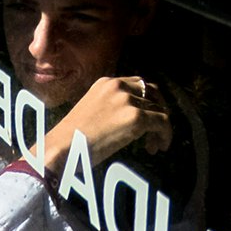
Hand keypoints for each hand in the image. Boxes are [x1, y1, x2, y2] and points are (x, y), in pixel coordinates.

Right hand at [42, 76, 172, 172]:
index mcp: (106, 82)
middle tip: (155, 131)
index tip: (147, 119)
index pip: (138, 84)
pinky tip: (157, 147)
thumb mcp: (93, 109)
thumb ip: (112, 105)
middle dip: (159, 110)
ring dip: (161, 127)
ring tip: (153, 144)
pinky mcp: (136, 117)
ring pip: (160, 109)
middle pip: (153, 92)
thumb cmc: (73, 135)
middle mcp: (118, 86)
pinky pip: (163, 123)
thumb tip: (132, 116)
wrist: (65, 145)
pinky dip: (165, 135)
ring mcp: (128, 101)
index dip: (148, 101)